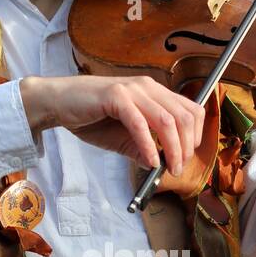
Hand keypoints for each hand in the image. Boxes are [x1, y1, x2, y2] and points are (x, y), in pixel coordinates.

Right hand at [19, 73, 204, 175]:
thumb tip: (159, 166)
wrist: (59, 103)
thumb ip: (142, 148)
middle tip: (178, 168)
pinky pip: (140, 124)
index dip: (196, 136)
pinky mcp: (116, 97)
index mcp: (155, 92)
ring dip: (172, 149)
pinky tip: (150, 161)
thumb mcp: (123, 138)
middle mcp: (148, 87)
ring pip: (167, 120)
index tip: (187, 157)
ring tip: (168, 168)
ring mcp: (132, 89)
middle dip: (185, 147)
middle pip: (183, 117)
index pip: (191, 110)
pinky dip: (148, 146)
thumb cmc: (91, 118)